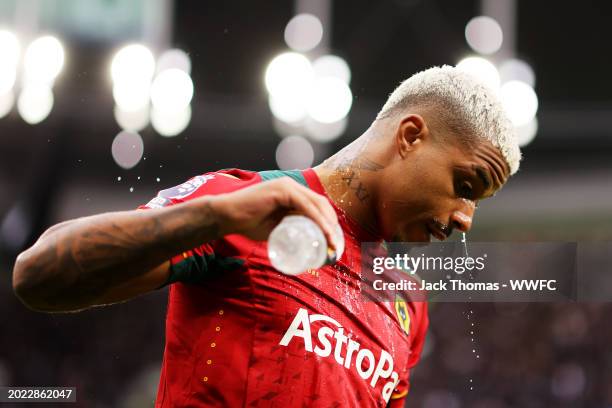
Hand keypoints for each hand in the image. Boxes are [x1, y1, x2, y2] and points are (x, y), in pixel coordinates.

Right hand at [208, 177, 338, 245]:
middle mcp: (292, 186)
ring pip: (316, 204)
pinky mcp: (282, 191)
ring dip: (328, 225)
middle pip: (321, 204)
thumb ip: (288, 227)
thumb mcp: (275, 226)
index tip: (334, 241)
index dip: (329, 222)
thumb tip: (302, 242)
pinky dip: (317, 219)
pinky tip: (324, 232)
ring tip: (332, 244)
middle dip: (333, 225)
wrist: (226, 216)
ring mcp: (287, 186)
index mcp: (292, 192)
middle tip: (336, 245)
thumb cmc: (247, 222)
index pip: (318, 205)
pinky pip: (305, 205)